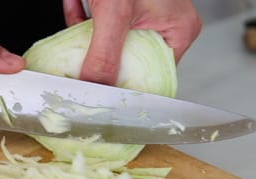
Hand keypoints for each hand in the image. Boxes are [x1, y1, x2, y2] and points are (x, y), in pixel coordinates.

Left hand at [62, 0, 200, 85]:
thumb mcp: (116, 13)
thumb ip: (104, 54)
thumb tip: (94, 86)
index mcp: (179, 31)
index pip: (154, 75)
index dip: (127, 85)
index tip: (103, 93)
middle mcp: (165, 26)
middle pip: (131, 60)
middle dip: (102, 59)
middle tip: (82, 66)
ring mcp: (144, 15)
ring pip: (113, 43)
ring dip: (89, 37)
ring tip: (79, 27)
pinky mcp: (123, 6)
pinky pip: (103, 24)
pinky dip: (84, 17)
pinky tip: (75, 3)